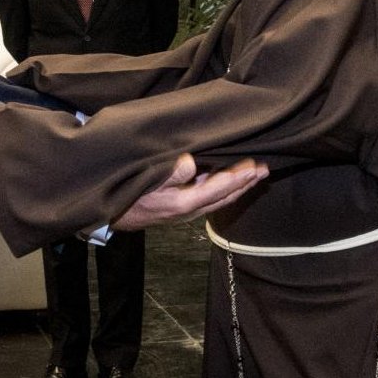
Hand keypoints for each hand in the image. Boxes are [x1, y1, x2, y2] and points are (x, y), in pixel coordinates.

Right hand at [112, 154, 268, 230]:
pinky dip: (225, 190)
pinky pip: (211, 199)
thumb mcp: (144, 181)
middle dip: (245, 183)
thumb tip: (190, 162)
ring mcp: (187, 212)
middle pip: (224, 196)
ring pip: (219, 200)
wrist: (114, 215)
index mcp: (183, 203)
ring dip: (238, 187)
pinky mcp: (183, 209)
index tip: (253, 167)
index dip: (237, 178)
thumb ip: (168, 173)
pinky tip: (230, 183)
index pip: (218, 189)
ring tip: (255, 176)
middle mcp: (190, 211)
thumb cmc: (128, 193)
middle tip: (264, 170)